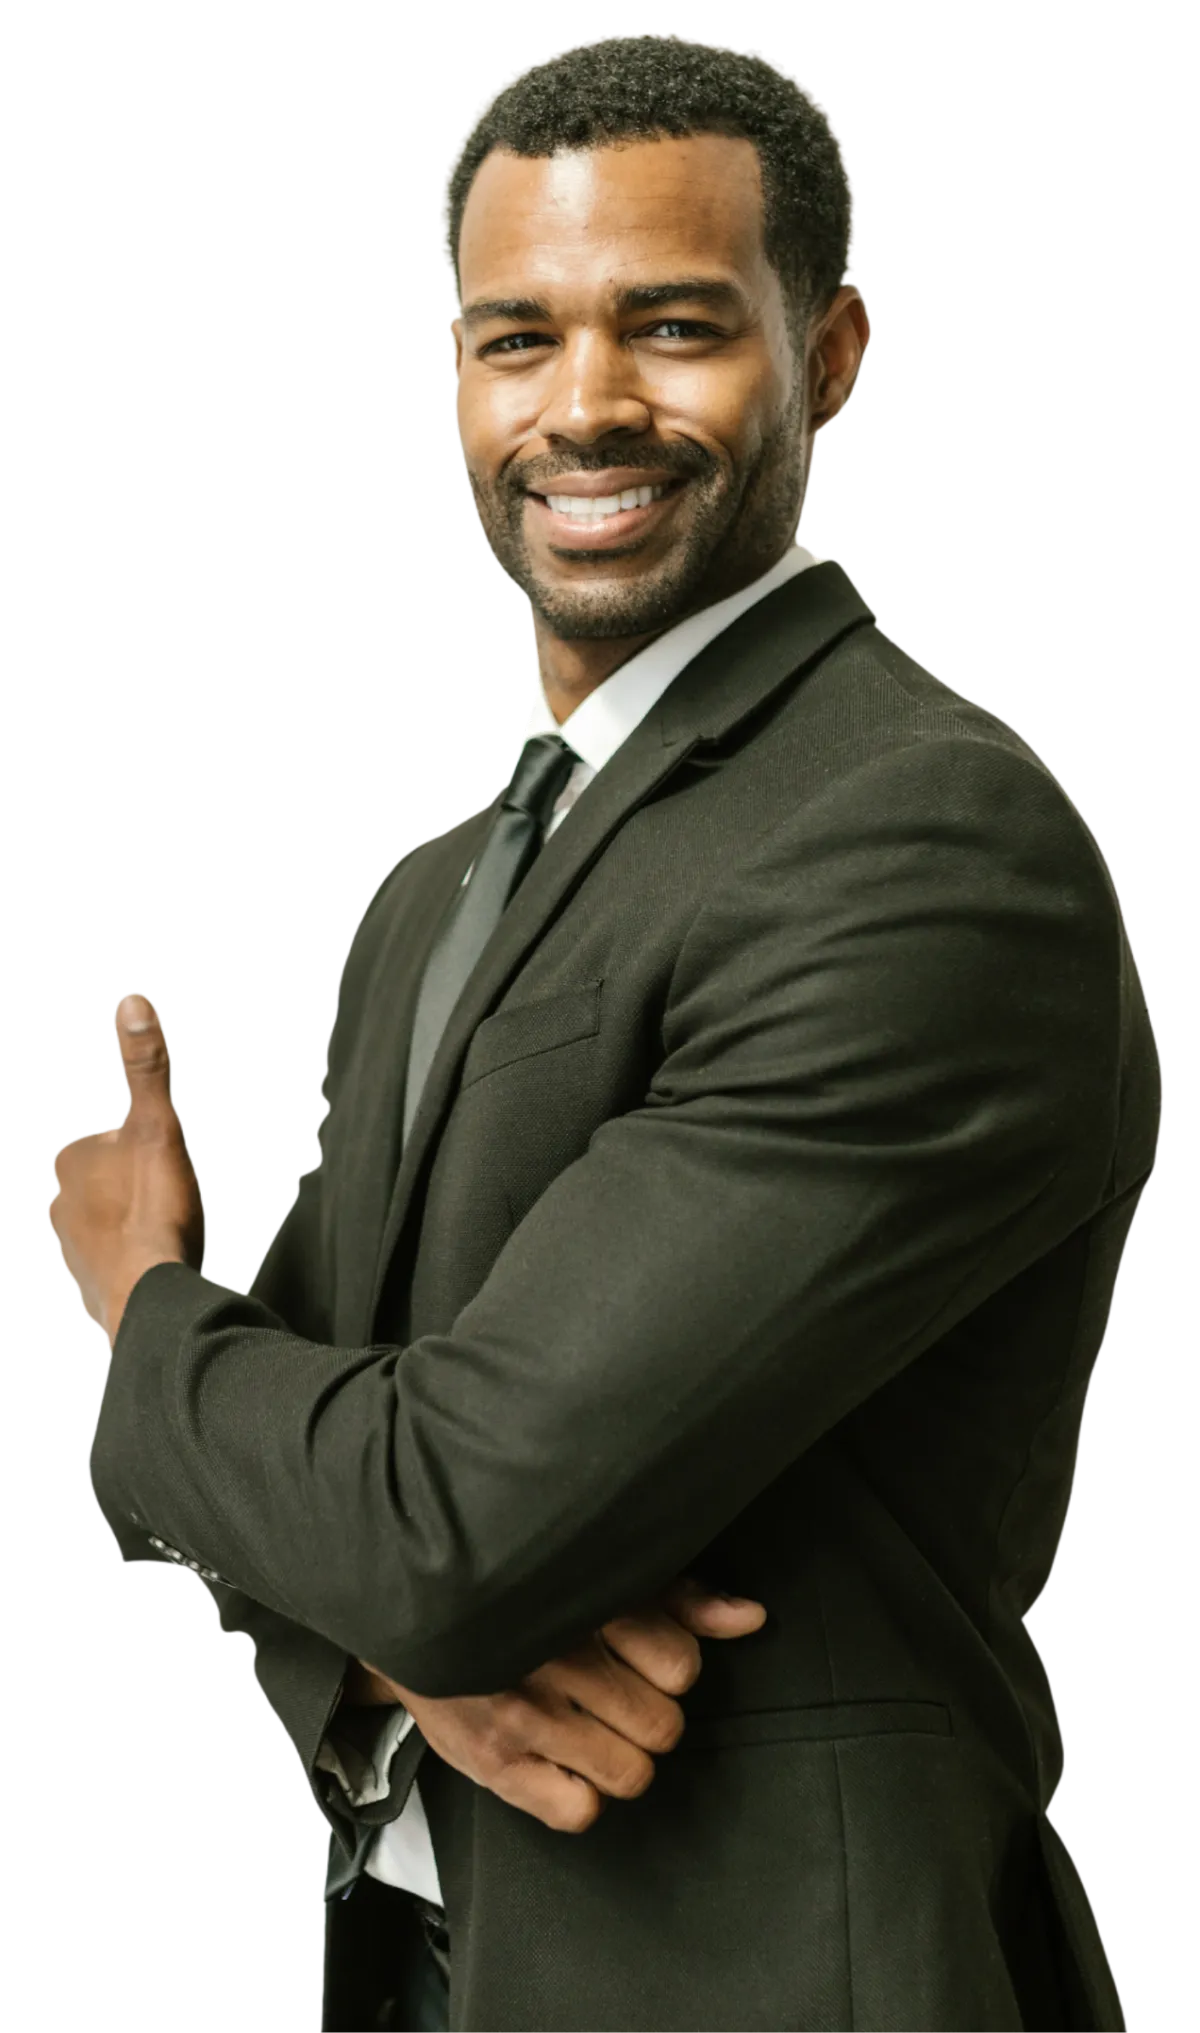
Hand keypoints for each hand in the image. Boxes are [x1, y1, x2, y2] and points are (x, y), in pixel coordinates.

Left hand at [48, 994, 206, 1344]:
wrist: (151, 1297)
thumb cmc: (155, 1211)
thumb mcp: (158, 1126)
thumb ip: (146, 1067)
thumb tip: (132, 1001)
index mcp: (74, 1162)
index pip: (101, 1141)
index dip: (137, 1147)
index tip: (163, 1162)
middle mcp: (60, 1205)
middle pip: (102, 1183)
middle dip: (130, 1187)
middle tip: (169, 1197)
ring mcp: (71, 1250)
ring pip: (103, 1224)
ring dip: (130, 1225)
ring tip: (165, 1232)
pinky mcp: (88, 1287)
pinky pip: (111, 1263)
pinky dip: (131, 1261)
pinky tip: (156, 1264)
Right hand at [344, 1574, 767, 1831]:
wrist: (422, 1615)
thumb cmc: (529, 1598)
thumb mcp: (604, 1580)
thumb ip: (680, 1598)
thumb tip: (752, 1617)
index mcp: (591, 1601)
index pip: (681, 1665)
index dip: (670, 1668)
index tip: (638, 1656)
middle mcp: (559, 1657)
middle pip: (664, 1727)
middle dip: (646, 1715)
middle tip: (609, 1694)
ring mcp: (525, 1712)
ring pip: (632, 1773)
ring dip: (620, 1756)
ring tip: (589, 1727)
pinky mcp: (495, 1762)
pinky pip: (581, 1812)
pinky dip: (580, 1794)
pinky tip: (562, 1759)